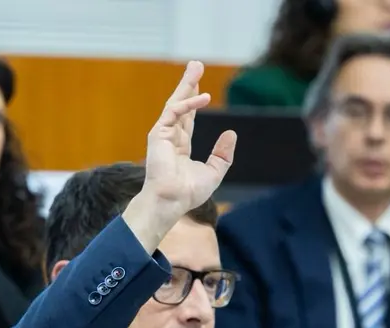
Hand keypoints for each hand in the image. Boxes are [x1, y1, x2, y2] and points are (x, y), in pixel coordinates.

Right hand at [124, 61, 236, 248]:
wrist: (171, 200)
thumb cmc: (187, 192)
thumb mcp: (214, 171)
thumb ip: (222, 153)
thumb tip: (231, 132)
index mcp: (179, 146)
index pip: (187, 118)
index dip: (194, 101)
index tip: (200, 87)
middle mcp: (170, 137)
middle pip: (181, 104)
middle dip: (188, 84)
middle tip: (195, 65)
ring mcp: (162, 134)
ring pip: (175, 103)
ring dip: (186, 84)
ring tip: (195, 66)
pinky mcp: (158, 134)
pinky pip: (174, 112)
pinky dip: (188, 103)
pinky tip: (204, 96)